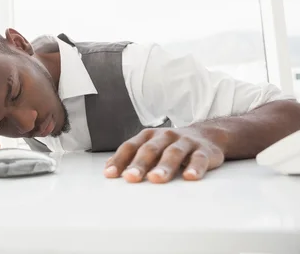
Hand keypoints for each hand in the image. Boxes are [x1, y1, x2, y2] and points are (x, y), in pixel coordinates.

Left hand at [103, 126, 225, 182]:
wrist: (206, 135)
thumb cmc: (170, 145)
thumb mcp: (150, 147)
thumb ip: (131, 156)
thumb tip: (108, 168)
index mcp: (148, 136)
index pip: (130, 147)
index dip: (120, 160)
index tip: (110, 174)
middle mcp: (165, 136)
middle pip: (150, 150)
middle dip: (139, 164)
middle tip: (131, 177)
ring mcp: (184, 142)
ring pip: (173, 153)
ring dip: (164, 166)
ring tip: (156, 179)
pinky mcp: (204, 151)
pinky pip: (199, 159)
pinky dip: (195, 167)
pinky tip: (190, 177)